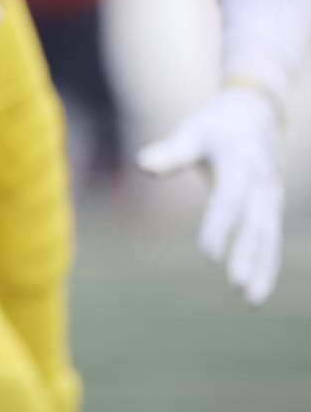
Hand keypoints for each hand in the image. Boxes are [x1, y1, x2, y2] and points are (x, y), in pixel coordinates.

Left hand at [137, 85, 284, 305]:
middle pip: (256, 225)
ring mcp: (272, 197)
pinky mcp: (273, 207)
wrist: (257, 113)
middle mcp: (262, 183)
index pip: (231, 200)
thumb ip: (170, 152)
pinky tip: (257, 291)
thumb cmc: (215, 126)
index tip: (209, 256)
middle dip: (248, 256)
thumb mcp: (192, 133)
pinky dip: (267, 265)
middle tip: (236, 286)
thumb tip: (142, 165)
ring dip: (263, 270)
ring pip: (270, 238)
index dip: (220, 227)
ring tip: (250, 302)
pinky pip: (272, 239)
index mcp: (240, 164)